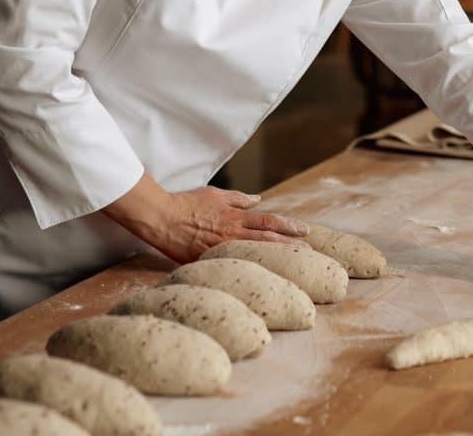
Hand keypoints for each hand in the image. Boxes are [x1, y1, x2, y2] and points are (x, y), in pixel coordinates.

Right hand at [102, 172, 306, 264]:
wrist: (163, 219)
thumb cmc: (188, 203)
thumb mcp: (216, 194)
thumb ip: (238, 199)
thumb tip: (258, 199)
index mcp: (236, 217)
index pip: (269, 222)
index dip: (289, 227)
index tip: (305, 232)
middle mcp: (232, 235)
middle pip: (268, 241)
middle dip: (291, 247)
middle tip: (309, 253)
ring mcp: (222, 251)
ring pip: (255, 256)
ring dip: (276, 260)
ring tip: (294, 266)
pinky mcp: (210, 262)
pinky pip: (233, 267)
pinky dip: (249, 271)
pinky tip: (261, 278)